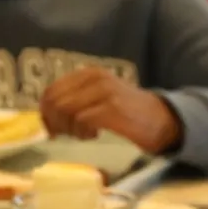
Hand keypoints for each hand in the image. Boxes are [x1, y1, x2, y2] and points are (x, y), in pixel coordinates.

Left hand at [40, 67, 180, 153]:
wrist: (161, 120)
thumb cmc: (127, 113)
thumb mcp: (99, 98)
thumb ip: (75, 101)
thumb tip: (46, 117)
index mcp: (88, 73)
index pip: (51, 90)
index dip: (46, 112)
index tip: (52, 129)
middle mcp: (95, 78)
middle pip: (55, 102)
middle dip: (55, 123)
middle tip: (67, 135)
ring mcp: (104, 92)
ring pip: (67, 111)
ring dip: (70, 129)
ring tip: (85, 134)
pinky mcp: (112, 109)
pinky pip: (83, 121)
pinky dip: (83, 132)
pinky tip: (95, 135)